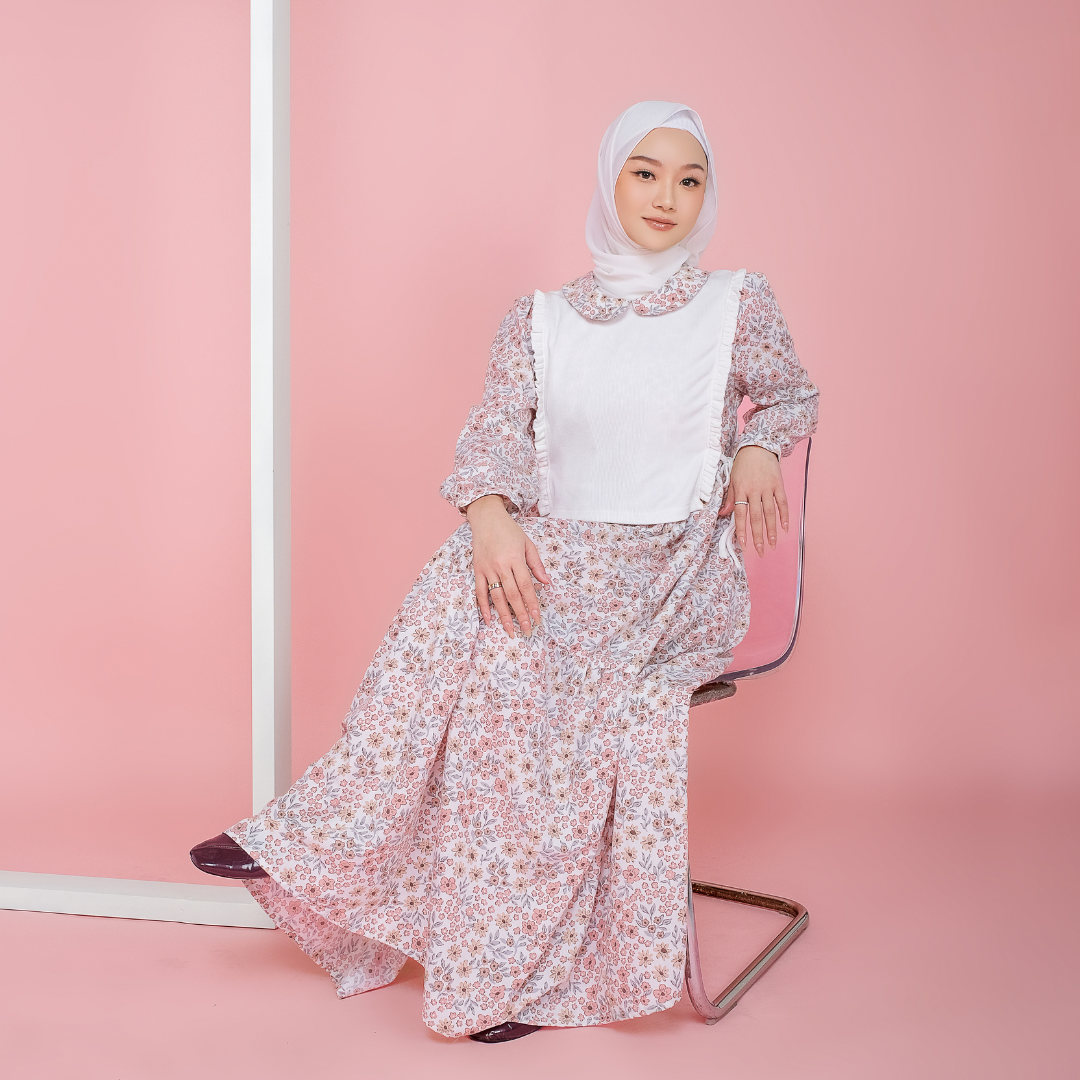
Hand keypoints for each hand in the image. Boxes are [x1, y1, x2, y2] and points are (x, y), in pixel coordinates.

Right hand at [466, 495, 550, 636]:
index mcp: (515, 558)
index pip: (526, 586)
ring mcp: (487, 568)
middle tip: (527, 630)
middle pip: (512, 595)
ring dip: (504, 615)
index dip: (532, 603)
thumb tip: (546, 583)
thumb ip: (536, 564)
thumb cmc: (509, 530)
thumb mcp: (527, 543)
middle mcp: (501, 565)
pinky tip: (489, 619)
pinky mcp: (477, 570)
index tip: (537, 617)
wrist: (486, 518)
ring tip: (510, 630)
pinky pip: (480, 591)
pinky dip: (483, 606)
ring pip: (496, 596)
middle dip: (520, 614)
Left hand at [720, 445, 788, 555]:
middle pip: (756, 517)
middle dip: (758, 536)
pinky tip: (785, 528)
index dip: (742, 531)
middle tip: (760, 551)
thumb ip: (730, 498)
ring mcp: (767, 488)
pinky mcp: (779, 485)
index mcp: (741, 490)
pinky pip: (782, 502)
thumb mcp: (732, 480)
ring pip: (770, 513)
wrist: (758, 446)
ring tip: (772, 544)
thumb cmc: (743, 464)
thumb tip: (722, 514)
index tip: (744, 545)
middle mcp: (754, 490)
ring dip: (771, 530)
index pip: (740, 515)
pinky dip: (784, 515)